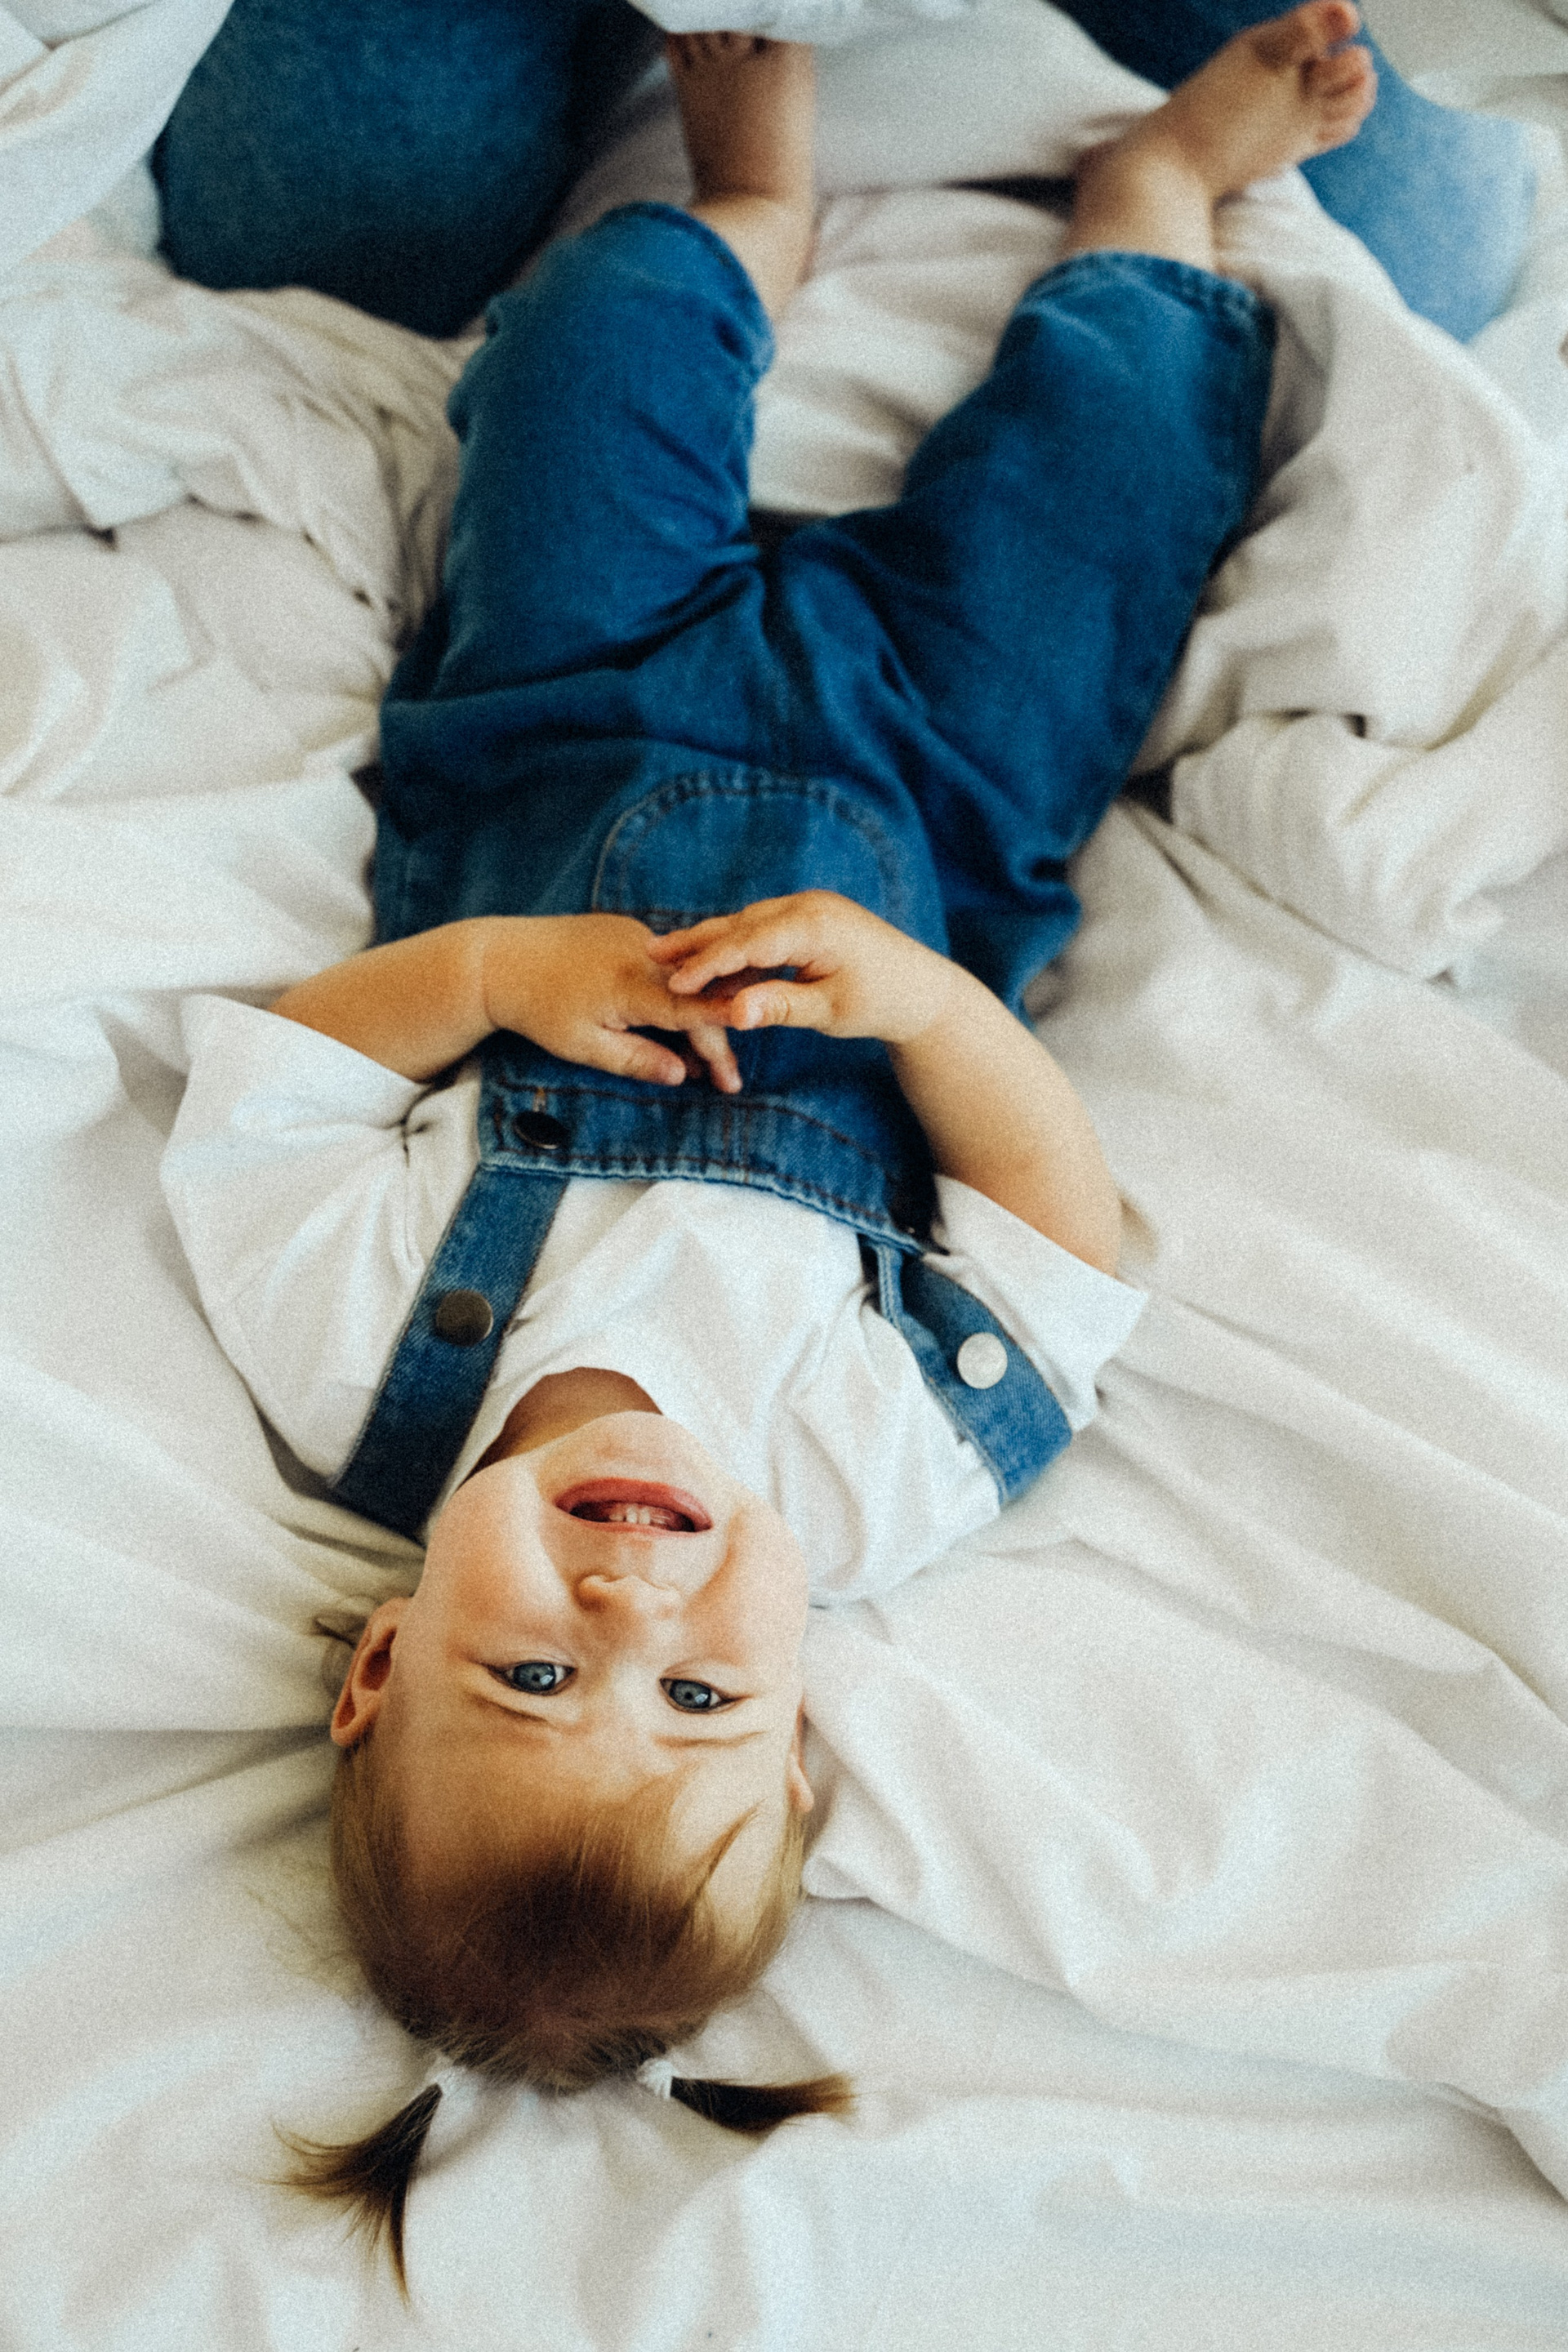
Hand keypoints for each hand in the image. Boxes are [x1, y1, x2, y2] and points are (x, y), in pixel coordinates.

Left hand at [479, 914, 743, 1090]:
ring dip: (696, 1017)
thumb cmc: (538, 1008)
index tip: (737, 1071)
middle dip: (714, 1041)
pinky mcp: (628, 929)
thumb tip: (681, 1076)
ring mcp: (637, 935)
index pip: (691, 1013)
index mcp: (631, 984)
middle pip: (695, 999)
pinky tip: (676, 1022)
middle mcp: (642, 952)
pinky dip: (676, 992)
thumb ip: (635, 1059)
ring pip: (683, 981)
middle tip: (727, 1082)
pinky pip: (665, 965)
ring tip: (703, 1060)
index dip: (719, 1041)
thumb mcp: (583, 1045)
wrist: (501, 959)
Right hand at [648, 891, 960, 1043]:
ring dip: (711, 940)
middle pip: (740, 924)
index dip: (707, 963)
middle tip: (649, 953)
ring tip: (667, 954)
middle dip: (695, 941)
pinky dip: (736, 943)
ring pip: (747, 922)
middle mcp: (809, 905)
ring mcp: (809, 906)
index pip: (747, 942)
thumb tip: (732, 1015)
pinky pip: (762, 926)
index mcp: (815, 926)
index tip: (673, 981)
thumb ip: (778, 1007)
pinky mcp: (809, 915)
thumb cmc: (878, 1003)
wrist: (919, 989)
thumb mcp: (827, 1010)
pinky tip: (710, 959)